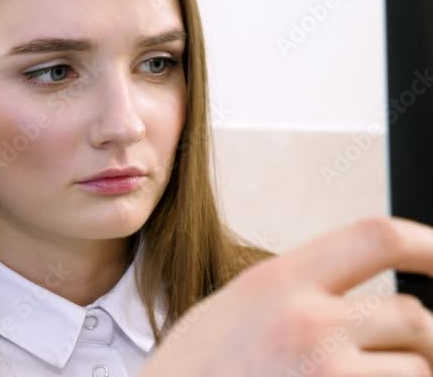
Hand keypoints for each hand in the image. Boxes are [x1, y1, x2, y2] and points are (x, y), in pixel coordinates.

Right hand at [139, 216, 432, 376]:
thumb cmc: (190, 373)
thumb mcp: (233, 309)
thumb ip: (295, 293)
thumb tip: (358, 297)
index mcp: (278, 282)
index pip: (376, 236)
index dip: (427, 243)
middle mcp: (306, 323)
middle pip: (413, 316)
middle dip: (418, 342)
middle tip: (399, 355)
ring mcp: (324, 374)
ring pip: (416, 371)